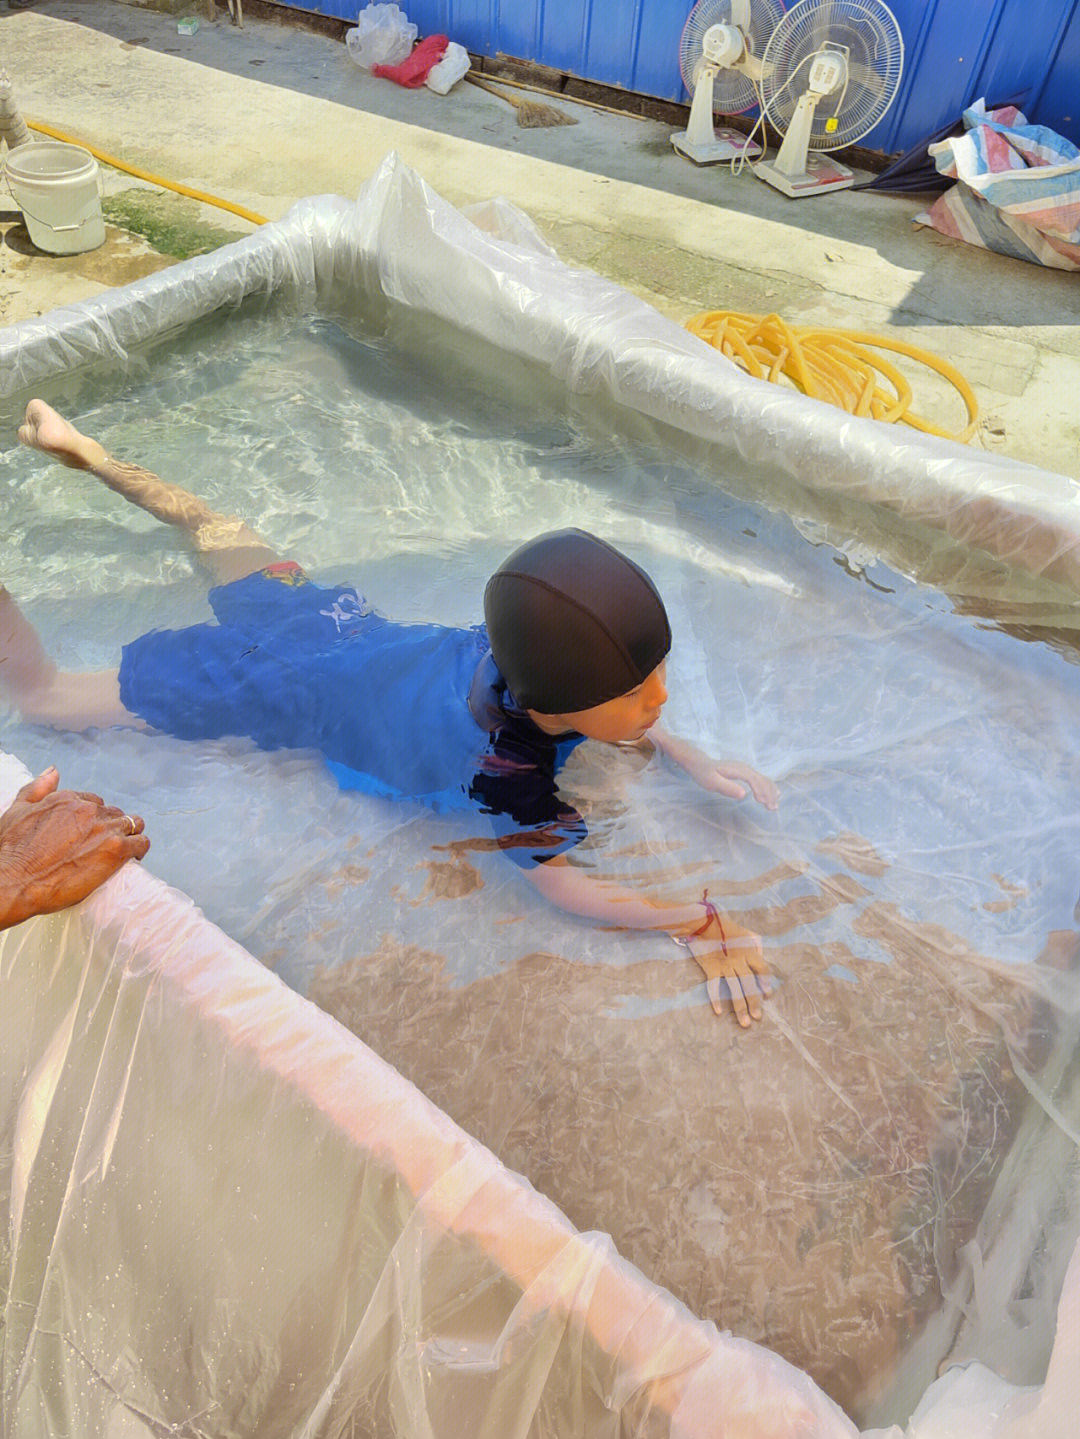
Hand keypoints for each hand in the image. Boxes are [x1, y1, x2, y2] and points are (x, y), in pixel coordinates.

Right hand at [0, 767, 148, 927]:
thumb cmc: (11, 851)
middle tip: (103, 844)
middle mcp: (89, 810)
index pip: (93, 802)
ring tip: (123, 848)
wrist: (15, 881)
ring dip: (129, 834)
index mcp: (68, 799)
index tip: (91, 831)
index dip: (94, 818)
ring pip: (132, 824)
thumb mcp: (18, 810)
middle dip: (111, 826)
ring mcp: (105, 829)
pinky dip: (140, 848)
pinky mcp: (116, 850)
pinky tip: (135, 856)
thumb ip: (38, 788)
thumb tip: (53, 770)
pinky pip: (141, 843)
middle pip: (113, 813)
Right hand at [682, 916, 770, 1026]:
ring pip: (734, 989)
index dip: (766, 982)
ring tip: (745, 1022)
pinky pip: (714, 986)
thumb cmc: (724, 924)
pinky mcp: (711, 968)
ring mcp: (725, 966)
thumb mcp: (745, 930)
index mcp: (749, 951)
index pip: (762, 969)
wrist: (702, 921)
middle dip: (754, 1002)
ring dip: (740, 1007)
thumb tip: (761, 953)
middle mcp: (739, 961)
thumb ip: (755, 942)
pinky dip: (715, 998)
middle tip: (757, 1017)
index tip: (767, 994)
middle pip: (750, 984)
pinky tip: (718, 1011)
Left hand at [683, 754, 778, 810]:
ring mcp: (746, 770)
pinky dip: (767, 788)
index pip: (754, 780)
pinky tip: (771, 795)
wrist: (700, 764)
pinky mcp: (745, 773)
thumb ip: (727, 788)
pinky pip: (760, 780)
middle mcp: (745, 768)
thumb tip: (743, 794)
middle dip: (769, 793)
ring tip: (774, 805)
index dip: (761, 791)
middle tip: (772, 808)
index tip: (764, 803)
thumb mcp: (712, 782)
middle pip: (762, 780)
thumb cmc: (704, 774)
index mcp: (738, 770)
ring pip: (763, 779)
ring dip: (770, 791)